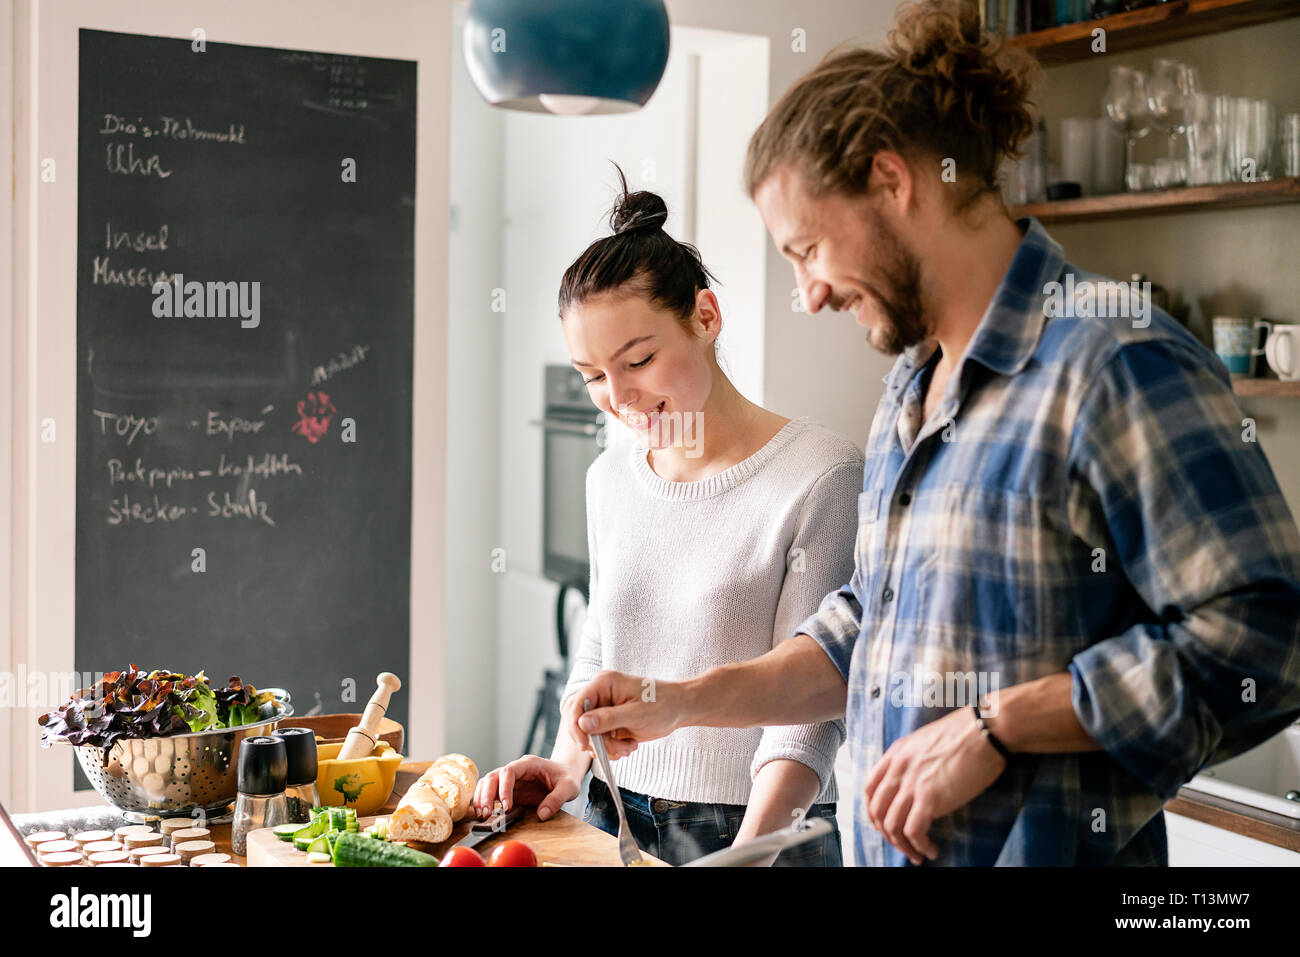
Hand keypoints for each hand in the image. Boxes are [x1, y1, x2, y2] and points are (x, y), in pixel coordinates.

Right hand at [472, 755, 580, 821]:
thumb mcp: (569, 787)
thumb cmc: (567, 777)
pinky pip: (492, 793)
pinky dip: (485, 801)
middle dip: (486, 795)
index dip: (504, 788)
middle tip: (486, 814)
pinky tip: (485, 814)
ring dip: (482, 798)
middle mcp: (516, 770)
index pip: (509, 771)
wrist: (566, 774)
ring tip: (482, 816)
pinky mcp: (509, 790)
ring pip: (488, 783)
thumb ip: (557, 799)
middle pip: (493, 776)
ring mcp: (511, 780)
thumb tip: (541, 815)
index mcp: (529, 764)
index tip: (506, 806)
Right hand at [569, 670, 681, 759]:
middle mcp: (600, 694)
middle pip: (580, 723)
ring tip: (629, 747)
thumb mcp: (636, 714)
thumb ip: (608, 719)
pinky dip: (612, 749)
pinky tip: (629, 746)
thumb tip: (582, 723)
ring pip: (590, 736)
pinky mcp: (609, 722)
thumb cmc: (663, 705)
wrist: (680, 709)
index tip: (585, 746)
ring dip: (607, 748)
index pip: (577, 704)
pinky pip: (600, 741)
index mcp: (603, 683)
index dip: (576, 726)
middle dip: (597, 742)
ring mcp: (604, 709)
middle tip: (617, 750)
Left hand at [863, 708, 1006, 864]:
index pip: (870, 788)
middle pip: (877, 810)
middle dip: (887, 834)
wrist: (985, 730)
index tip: (885, 824)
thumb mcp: (926, 741)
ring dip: (903, 846)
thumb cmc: (966, 733)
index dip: (874, 812)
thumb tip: (917, 783)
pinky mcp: (930, 797)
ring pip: (892, 825)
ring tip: (918, 854)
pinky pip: (914, 831)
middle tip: (902, 844)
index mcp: (896, 753)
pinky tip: (931, 850)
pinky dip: (920, 846)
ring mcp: (912, 783)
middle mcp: (898, 768)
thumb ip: (914, 760)